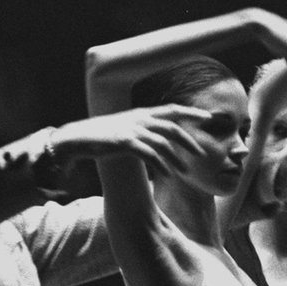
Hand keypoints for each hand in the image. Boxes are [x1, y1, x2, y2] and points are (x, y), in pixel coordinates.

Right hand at [53, 105, 208, 176]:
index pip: (173, 110)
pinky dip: (161, 166)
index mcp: (142, 113)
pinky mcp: (125, 142)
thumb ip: (142, 130)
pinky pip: (149, 155)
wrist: (78, 138)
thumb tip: (158, 139)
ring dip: (177, 159)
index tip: (208, 117)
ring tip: (186, 173)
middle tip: (202, 155)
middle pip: (173, 127)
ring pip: (164, 143)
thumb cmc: (102, 136)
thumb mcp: (125, 128)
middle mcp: (140, 118)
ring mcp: (133, 129)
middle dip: (190, 141)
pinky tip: (167, 176)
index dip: (192, 112)